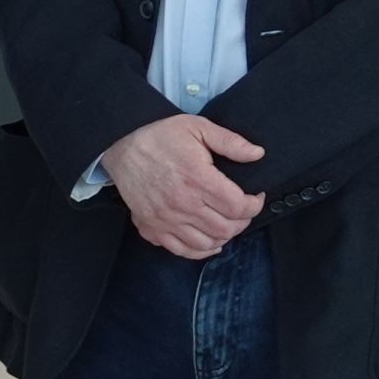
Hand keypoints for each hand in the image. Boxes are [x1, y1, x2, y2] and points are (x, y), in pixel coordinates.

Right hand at [102, 113, 265, 259]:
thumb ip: (230, 142)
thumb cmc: (160, 136)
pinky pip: (182, 250)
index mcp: (197, 179)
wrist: (120, 146)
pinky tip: (209, 241)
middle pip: (226, 228)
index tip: (254, 197)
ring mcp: (165, 219)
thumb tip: (258, 154)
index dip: (254, 205)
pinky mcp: (151, 227)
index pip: (238, 207)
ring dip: (223, 236)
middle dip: (242, 221)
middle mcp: (182, 203)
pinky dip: (200, 250)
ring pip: (207, 243)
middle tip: (242, 209)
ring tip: (226, 222)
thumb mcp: (198, 128)